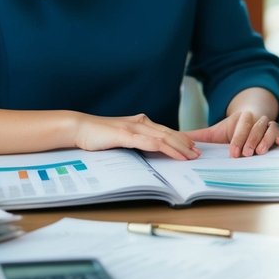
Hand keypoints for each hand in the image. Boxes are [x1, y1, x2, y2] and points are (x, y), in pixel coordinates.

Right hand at [74, 113, 199, 159]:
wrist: (79, 127)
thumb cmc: (98, 134)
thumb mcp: (121, 137)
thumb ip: (134, 141)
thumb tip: (146, 151)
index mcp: (140, 123)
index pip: (165, 131)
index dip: (180, 138)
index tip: (192, 146)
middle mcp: (140, 123)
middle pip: (168, 134)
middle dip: (185, 144)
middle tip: (198, 153)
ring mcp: (133, 128)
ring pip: (163, 137)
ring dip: (179, 147)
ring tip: (191, 155)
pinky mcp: (126, 135)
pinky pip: (149, 142)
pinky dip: (164, 148)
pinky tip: (173, 154)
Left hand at [190, 112, 278, 156]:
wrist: (250, 120)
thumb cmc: (231, 131)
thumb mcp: (214, 133)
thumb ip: (197, 136)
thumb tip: (174, 138)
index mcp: (241, 117)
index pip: (241, 125)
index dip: (238, 138)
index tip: (233, 153)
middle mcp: (255, 119)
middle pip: (256, 126)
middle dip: (251, 139)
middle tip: (246, 154)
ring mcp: (266, 125)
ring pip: (269, 128)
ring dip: (265, 139)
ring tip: (260, 152)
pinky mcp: (275, 132)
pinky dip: (278, 138)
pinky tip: (277, 145)